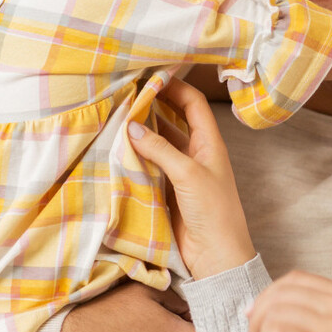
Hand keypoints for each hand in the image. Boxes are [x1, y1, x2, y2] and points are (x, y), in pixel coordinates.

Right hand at [129, 78, 255, 278]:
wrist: (217, 256)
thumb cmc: (214, 211)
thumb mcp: (188, 174)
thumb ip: (161, 149)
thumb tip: (132, 125)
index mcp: (210, 143)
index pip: (192, 104)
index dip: (174, 87)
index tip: (150, 75)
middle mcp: (195, 153)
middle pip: (172, 120)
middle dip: (152, 106)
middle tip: (125, 94)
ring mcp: (180, 172)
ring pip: (157, 143)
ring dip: (140, 132)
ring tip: (115, 116)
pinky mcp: (166, 190)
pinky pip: (148, 166)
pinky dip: (134, 156)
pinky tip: (116, 148)